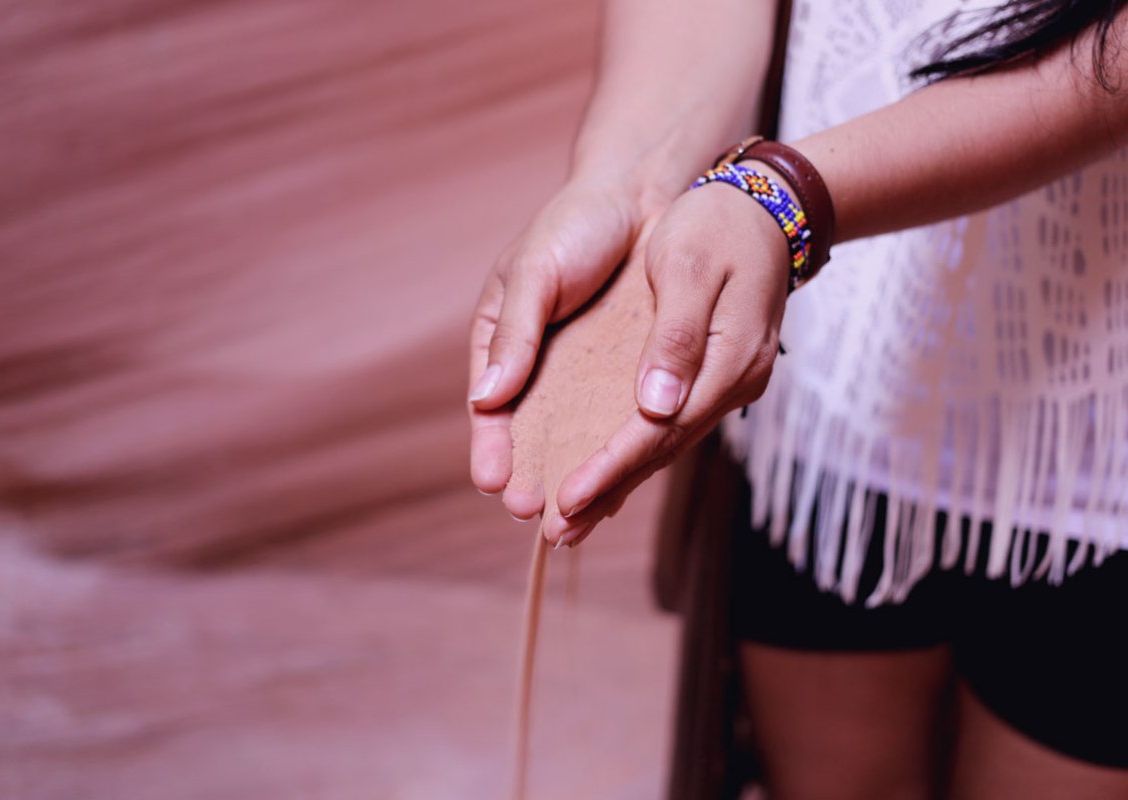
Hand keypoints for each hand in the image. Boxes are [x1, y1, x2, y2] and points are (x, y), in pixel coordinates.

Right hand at [468, 177, 650, 515]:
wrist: (642, 197)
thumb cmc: (575, 225)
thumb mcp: (534, 274)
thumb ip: (514, 336)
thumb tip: (485, 399)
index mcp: (503, 342)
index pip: (489, 406)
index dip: (490, 445)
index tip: (494, 481)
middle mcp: (539, 365)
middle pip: (530, 431)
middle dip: (529, 473)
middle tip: (532, 510)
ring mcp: (583, 373)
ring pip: (574, 434)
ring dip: (571, 473)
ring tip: (572, 516)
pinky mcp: (624, 374)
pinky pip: (617, 419)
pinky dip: (615, 450)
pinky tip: (618, 485)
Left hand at [547, 164, 792, 541]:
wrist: (767, 204)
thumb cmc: (717, 224)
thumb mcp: (688, 267)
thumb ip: (673, 338)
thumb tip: (654, 407)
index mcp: (728, 360)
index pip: (659, 431)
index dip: (611, 468)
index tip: (567, 501)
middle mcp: (734, 383)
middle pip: (662, 449)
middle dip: (609, 490)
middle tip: (559, 533)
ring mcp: (731, 382)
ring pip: (668, 443)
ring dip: (622, 480)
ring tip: (575, 518)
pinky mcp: (718, 376)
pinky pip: (674, 424)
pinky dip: (640, 451)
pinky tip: (613, 472)